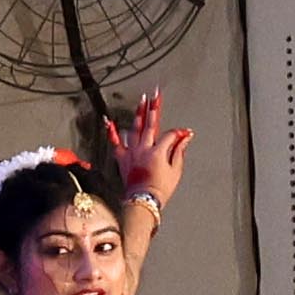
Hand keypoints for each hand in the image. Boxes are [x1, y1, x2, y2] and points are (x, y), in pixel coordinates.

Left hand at [101, 89, 193, 211]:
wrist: (142, 201)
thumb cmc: (161, 189)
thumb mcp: (176, 170)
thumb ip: (179, 150)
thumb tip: (186, 136)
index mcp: (158, 152)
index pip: (169, 135)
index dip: (178, 133)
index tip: (184, 133)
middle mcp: (143, 149)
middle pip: (150, 124)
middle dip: (154, 107)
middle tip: (155, 93)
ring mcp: (131, 152)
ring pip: (135, 129)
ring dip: (138, 114)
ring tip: (141, 100)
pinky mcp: (122, 158)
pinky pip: (116, 143)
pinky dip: (112, 132)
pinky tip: (108, 120)